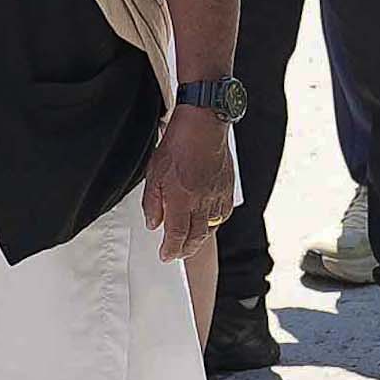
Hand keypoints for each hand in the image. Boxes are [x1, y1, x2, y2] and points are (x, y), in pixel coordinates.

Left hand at [143, 96, 238, 261]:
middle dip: (185, 249)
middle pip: (196, 236)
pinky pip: (223, 214)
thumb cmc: (178, 143)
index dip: (171, 249)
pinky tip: (208, 222)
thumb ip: (153, 202)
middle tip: (176, 253)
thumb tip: (154, 223)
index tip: (165, 255)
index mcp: (182, 198)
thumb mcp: (154, 172)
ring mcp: (217, 195)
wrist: (204, 123)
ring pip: (210, 227)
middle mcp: (202, 201)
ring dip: (199, 238)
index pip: (177, 235)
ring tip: (190, 241)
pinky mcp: (227, 188)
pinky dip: (214, 222)